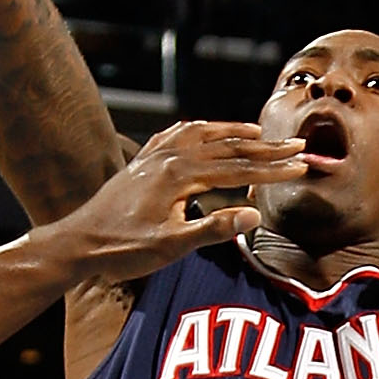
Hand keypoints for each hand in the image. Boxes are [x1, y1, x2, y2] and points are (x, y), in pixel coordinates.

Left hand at [36, 120, 305, 284]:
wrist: (76, 242)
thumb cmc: (121, 249)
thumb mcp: (170, 247)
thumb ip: (212, 229)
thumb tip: (254, 215)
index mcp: (180, 175)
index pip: (238, 169)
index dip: (272, 170)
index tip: (301, 167)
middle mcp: (169, 157)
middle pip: (227, 147)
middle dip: (265, 148)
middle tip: (297, 145)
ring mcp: (153, 156)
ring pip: (203, 134)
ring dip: (233, 132)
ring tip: (259, 133)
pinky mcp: (141, 162)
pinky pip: (176, 135)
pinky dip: (198, 129)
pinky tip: (200, 129)